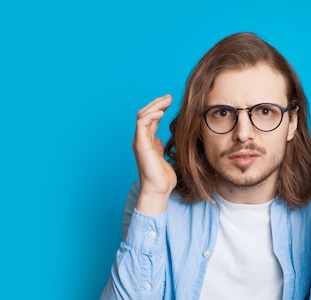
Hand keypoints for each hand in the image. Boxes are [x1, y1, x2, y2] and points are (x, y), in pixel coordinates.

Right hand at [133, 94, 176, 213]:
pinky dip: (151, 115)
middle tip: (169, 97)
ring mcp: (140, 141)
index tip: (170, 102)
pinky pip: (142, 124)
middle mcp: (141, 139)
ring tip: (166, 100)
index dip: (159, 108)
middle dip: (156, 103)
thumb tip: (159, 138)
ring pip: (143, 116)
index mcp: (146, 141)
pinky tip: (161, 112)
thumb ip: (158, 146)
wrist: (158, 190)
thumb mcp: (162, 157)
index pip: (150, 119)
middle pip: (145, 114)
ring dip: (154, 106)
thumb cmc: (162, 178)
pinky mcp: (141, 145)